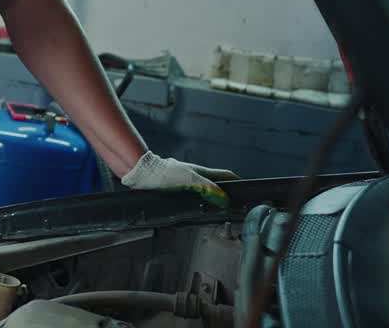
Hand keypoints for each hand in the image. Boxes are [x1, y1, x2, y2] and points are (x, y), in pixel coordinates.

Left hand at [120, 151, 239, 207]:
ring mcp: (184, 184)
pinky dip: (196, 206)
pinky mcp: (174, 192)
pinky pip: (190, 200)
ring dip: (210, 203)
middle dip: (226, 196)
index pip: (225, 176)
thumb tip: (225, 200)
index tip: (248, 192)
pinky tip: (196, 215)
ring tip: (218, 215)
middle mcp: (194, 178)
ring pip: (202, 194)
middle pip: (215, 186)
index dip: (238, 182)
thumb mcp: (189, 180)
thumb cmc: (162, 173)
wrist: (139, 173)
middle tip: (234, 209)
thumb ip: (207, 188)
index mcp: (201, 173)